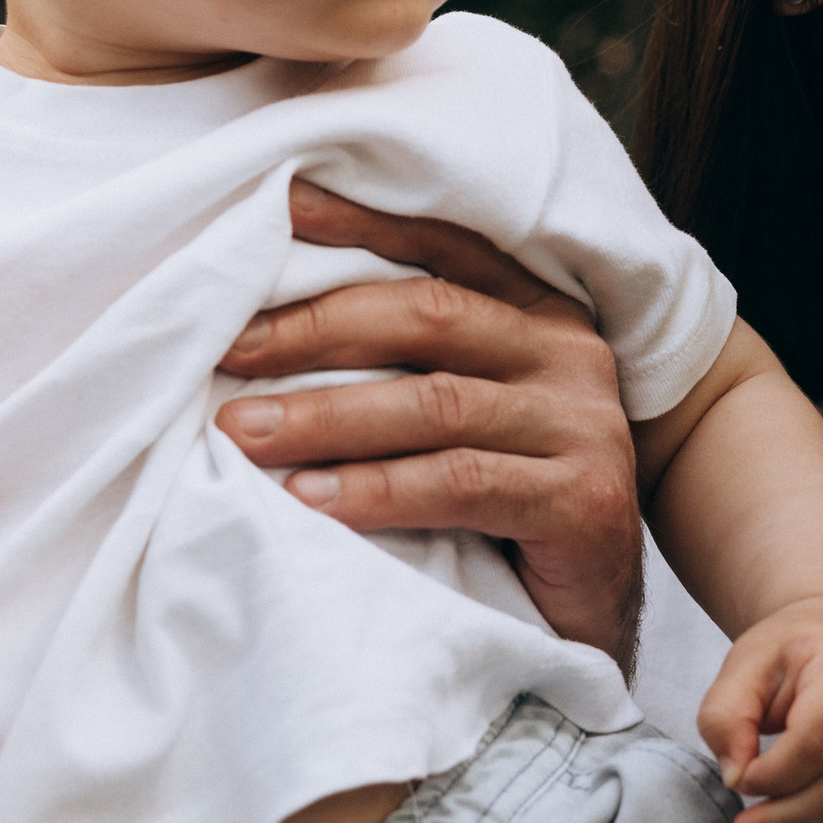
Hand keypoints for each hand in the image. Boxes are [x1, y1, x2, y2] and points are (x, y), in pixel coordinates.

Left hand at [214, 181, 644, 667]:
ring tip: (243, 433)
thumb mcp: (465, 419)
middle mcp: (567, 355)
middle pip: (429, 317)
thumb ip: (406, 368)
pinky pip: (460, 485)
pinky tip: (309, 502)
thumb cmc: (505, 510)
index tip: (277, 204)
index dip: (361, 223)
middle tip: (228, 350)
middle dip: (316, 329)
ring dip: (327, 417)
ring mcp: (584, 425)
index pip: (443, 247)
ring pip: (435, 403)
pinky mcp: (585, 501)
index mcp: (538, 314)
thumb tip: (263, 334)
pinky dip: (375, 492)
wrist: (593, 618)